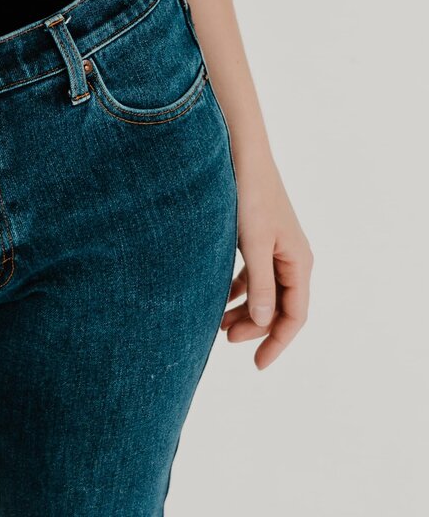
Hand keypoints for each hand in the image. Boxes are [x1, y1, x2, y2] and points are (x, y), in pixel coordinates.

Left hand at [220, 149, 313, 368]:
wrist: (241, 151)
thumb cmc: (249, 195)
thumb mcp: (254, 244)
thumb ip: (261, 285)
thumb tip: (265, 322)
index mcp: (298, 262)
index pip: (295, 316)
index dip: (278, 343)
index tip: (257, 365)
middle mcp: (292, 256)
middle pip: (278, 306)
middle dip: (255, 326)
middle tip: (223, 338)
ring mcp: (276, 246)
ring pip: (264, 291)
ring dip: (244, 309)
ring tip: (217, 323)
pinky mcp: (258, 235)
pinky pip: (253, 274)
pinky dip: (238, 289)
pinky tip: (218, 297)